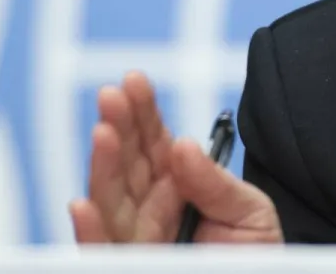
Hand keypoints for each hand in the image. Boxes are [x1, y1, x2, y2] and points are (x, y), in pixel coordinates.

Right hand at [69, 71, 282, 244]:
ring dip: (102, 167)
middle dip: (118, 127)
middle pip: (126, 164)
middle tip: (111, 94)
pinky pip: (104, 252)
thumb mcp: (249, 210)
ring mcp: (138, 240)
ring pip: (110, 202)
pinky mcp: (133, 265)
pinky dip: (90, 231)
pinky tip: (81, 205)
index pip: (153, 142)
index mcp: (175, 185)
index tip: (133, 80)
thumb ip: (215, 181)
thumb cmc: (254, 253)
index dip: (142, 111)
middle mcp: (149, 209)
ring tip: (102, 133)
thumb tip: (181, 144)